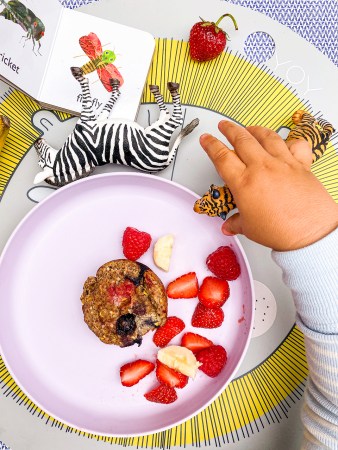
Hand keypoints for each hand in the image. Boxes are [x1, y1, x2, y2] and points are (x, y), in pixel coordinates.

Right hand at [200, 121, 337, 250]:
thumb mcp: (250, 228)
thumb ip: (236, 222)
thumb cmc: (281, 231)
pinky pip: (296, 145)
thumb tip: (229, 225)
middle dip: (230, 129)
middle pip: (242, 139)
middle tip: (224, 126)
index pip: (221, 156)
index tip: (206, 139)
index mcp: (244, 182)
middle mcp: (262, 168)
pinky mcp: (300, 165)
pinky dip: (290, 141)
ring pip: (266, 136)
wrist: (310, 233)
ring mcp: (282, 163)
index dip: (211, 144)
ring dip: (255, 129)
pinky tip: (284, 141)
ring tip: (249, 128)